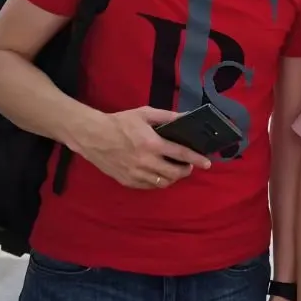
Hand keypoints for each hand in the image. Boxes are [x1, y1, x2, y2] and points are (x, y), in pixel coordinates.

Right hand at [71, 106, 211, 189]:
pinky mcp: (127, 181)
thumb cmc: (120, 122)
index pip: (180, 154)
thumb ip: (167, 116)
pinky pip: (149, 186)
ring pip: (162, 183)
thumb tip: (186, 117)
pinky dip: (158, 182)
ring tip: (175, 170)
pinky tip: (159, 174)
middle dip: (186, 171)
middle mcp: (145, 162)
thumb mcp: (145, 113)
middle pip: (174, 173)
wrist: (93, 136)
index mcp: (151, 144)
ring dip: (173, 177)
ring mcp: (136, 174)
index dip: (196, 159)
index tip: (207, 163)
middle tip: (188, 166)